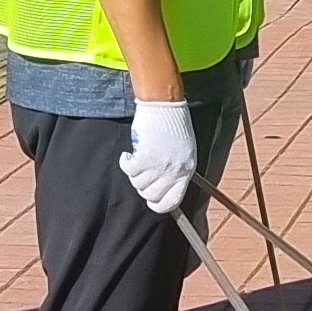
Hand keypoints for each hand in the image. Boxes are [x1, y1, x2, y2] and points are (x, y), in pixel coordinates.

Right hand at [121, 97, 198, 216]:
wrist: (164, 105)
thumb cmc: (174, 124)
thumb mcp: (185, 151)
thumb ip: (176, 170)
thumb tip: (163, 185)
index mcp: (186, 171)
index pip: (172, 202)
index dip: (158, 205)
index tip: (151, 200)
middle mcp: (173, 172)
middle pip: (150, 195)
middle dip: (143, 187)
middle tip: (142, 173)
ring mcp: (158, 166)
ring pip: (138, 184)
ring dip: (134, 173)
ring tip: (138, 159)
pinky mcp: (144, 157)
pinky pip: (129, 170)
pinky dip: (126, 163)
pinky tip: (129, 154)